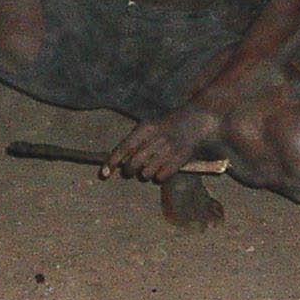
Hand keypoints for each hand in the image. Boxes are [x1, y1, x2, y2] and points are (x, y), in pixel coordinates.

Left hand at [102, 103, 220, 183]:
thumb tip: (117, 162)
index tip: (104, 173)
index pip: (124, 147)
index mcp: (146, 128)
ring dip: (145, 173)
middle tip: (133, 168)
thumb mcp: (149, 127)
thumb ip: (134, 142)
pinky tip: (164, 166)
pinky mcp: (179, 160)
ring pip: (145, 174)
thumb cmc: (166, 126)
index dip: (112, 162)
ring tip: (152, 164)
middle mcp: (156, 139)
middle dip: (130, 170)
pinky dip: (159, 175)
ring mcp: (168, 150)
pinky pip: (160, 177)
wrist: (195, 122)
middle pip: (133, 165)